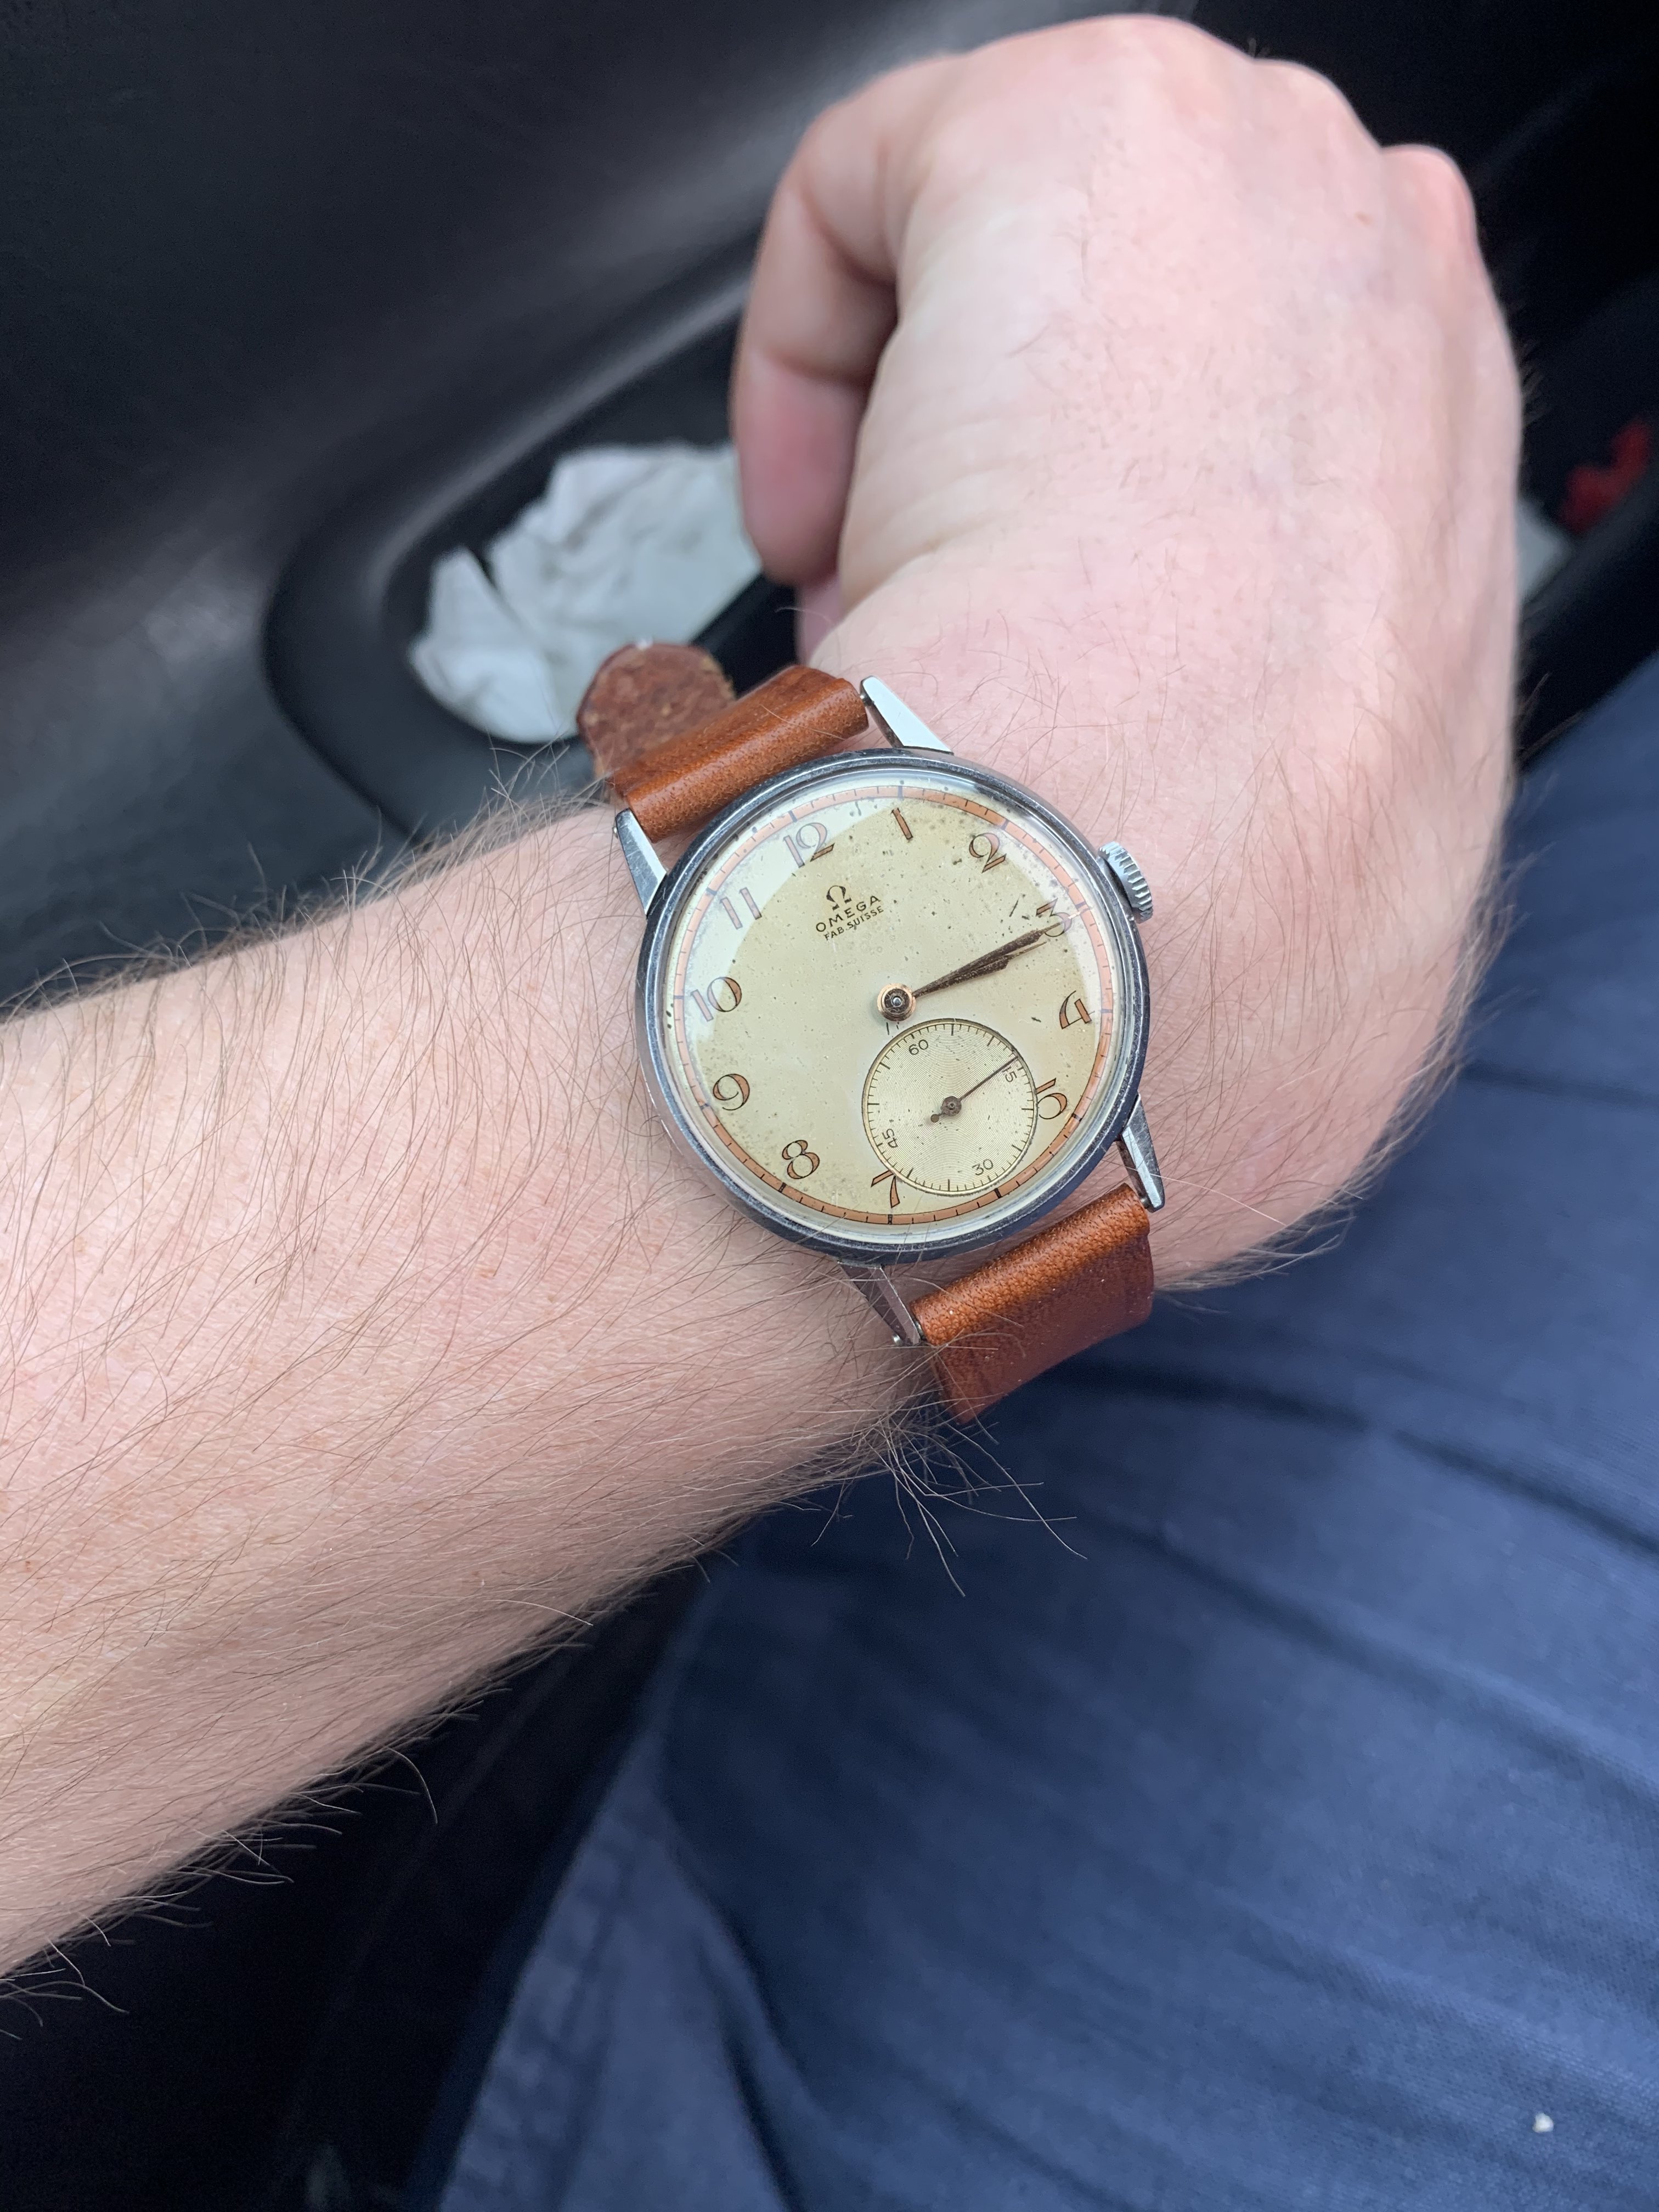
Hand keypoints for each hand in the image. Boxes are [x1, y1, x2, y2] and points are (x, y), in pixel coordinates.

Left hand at [734, 18, 1518, 1275]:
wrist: (1147, 878)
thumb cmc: (1222, 922)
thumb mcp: (1348, 877)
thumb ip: (1308, 791)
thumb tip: (1214, 845)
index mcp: (1444, 479)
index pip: (1252, 424)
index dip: (1103, 537)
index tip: (1030, 661)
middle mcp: (1391, 291)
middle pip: (1128, 325)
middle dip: (1002, 468)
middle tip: (939, 628)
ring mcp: (1271, 184)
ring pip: (1012, 257)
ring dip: (911, 428)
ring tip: (883, 592)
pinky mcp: (1094, 124)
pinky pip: (876, 193)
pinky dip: (803, 352)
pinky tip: (816, 518)